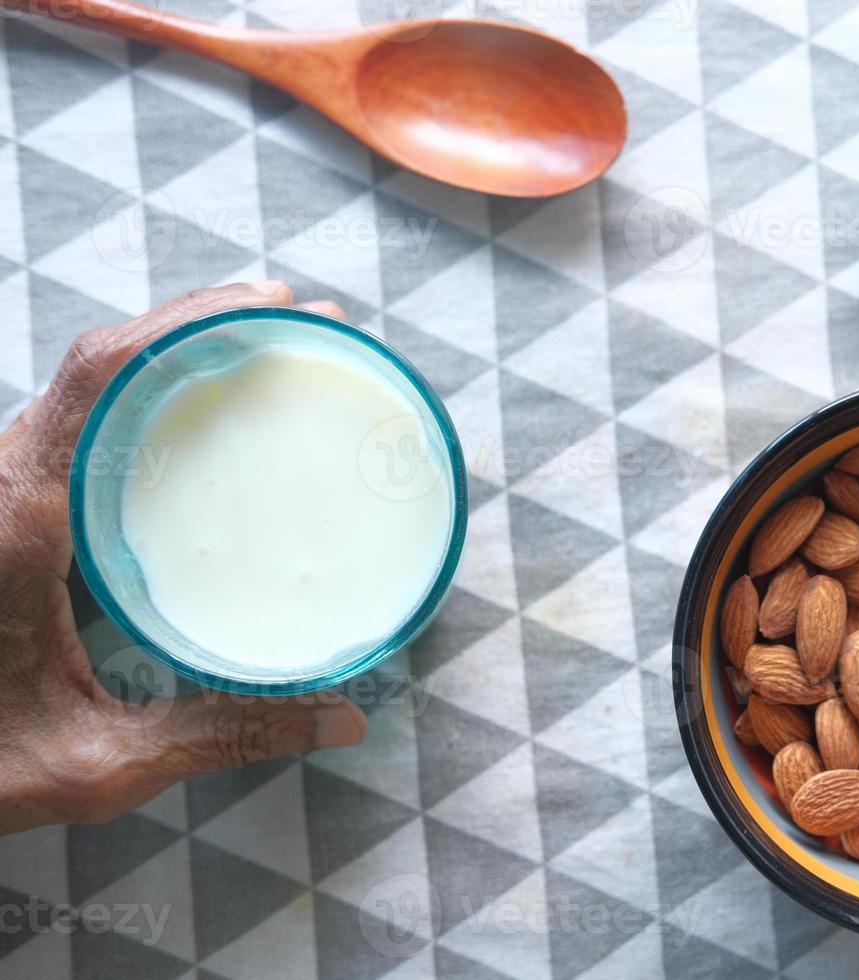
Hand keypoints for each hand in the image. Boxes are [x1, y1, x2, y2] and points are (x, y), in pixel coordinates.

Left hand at [0, 282, 367, 834]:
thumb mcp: (99, 761)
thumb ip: (222, 733)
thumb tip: (342, 716)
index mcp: (20, 525)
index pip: (102, 380)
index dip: (191, 323)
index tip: (277, 307)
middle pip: (96, 361)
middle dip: (200, 322)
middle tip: (293, 321)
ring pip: (76, 385)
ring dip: (164, 350)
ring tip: (254, 349)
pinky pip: (65, 422)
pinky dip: (133, 394)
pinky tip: (185, 418)